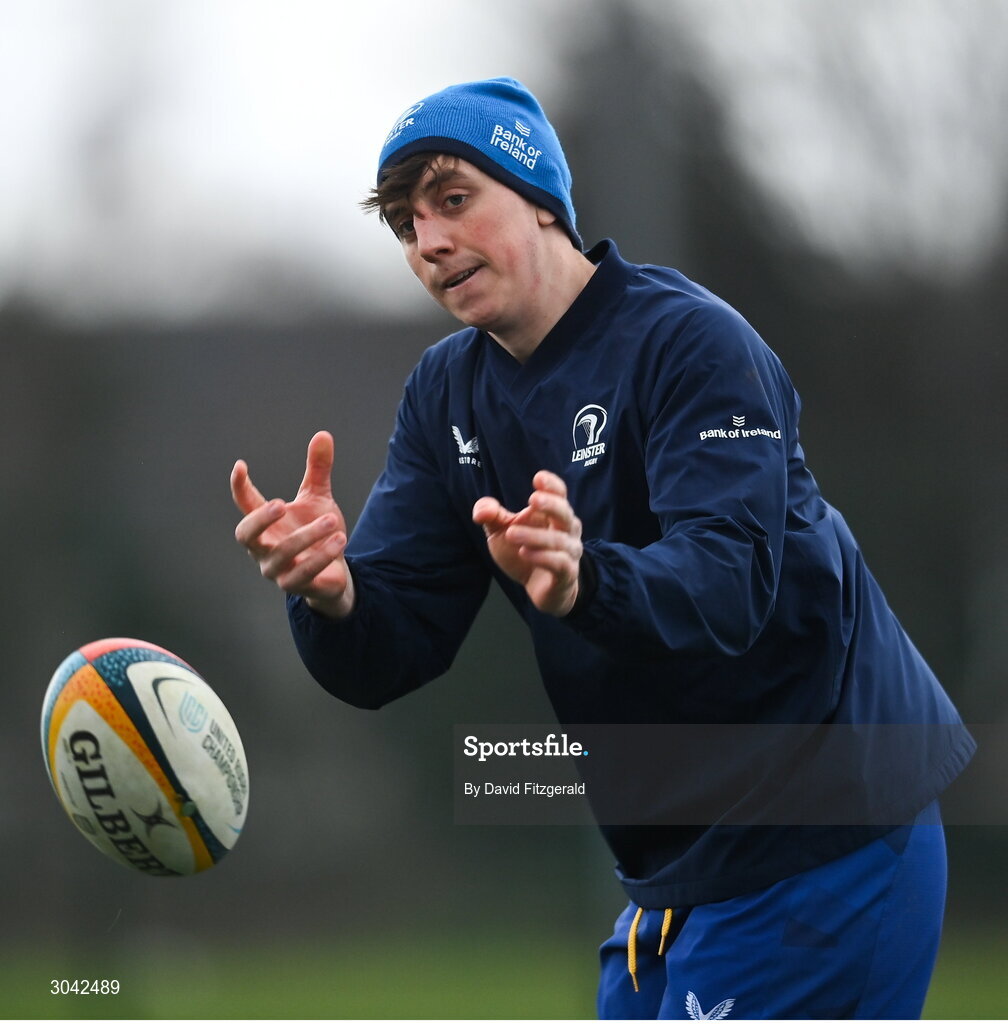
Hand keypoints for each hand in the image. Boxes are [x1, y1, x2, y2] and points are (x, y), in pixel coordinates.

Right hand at [231, 430, 354, 618]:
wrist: (333, 572)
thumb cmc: (318, 533)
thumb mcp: (319, 499)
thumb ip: (317, 470)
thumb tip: (323, 434)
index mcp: (266, 523)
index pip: (245, 504)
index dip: (239, 487)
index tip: (240, 466)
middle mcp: (263, 547)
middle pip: (246, 535)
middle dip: (260, 519)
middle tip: (281, 504)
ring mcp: (276, 569)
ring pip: (282, 553)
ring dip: (307, 536)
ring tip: (331, 520)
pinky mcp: (295, 585)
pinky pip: (304, 572)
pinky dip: (321, 555)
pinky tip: (339, 539)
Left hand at [472, 470, 582, 616]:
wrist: (540, 589)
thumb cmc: (524, 552)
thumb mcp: (502, 532)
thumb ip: (492, 517)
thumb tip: (480, 511)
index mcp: (553, 515)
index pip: (560, 494)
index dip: (552, 485)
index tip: (538, 478)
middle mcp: (567, 530)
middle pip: (565, 513)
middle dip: (551, 504)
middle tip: (532, 500)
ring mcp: (569, 552)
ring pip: (559, 541)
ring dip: (535, 536)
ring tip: (512, 533)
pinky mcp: (566, 574)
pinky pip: (560, 563)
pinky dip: (543, 557)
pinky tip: (524, 553)